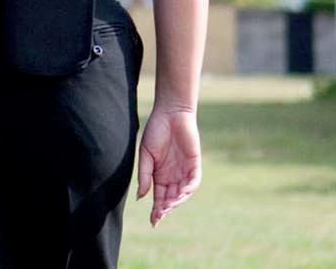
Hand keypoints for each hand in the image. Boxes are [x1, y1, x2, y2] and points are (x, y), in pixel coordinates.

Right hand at [136, 105, 200, 224]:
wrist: (170, 113)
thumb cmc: (155, 131)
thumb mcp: (145, 155)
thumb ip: (144, 175)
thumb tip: (141, 197)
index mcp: (159, 175)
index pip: (159, 197)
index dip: (157, 210)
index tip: (153, 221)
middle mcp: (173, 176)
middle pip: (171, 198)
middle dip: (166, 208)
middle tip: (160, 215)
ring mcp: (184, 170)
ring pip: (183, 193)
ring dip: (177, 201)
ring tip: (169, 206)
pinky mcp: (194, 164)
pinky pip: (194, 181)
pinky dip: (189, 188)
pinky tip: (181, 193)